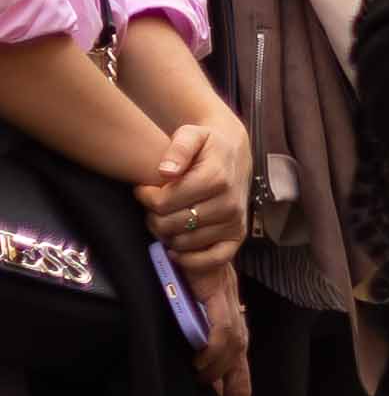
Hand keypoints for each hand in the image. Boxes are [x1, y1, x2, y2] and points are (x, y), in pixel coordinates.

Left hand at [138, 117, 250, 269]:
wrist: (233, 153)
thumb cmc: (206, 145)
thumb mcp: (191, 134)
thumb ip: (178, 148)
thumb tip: (166, 172)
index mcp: (215, 179)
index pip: (163, 202)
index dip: (145, 197)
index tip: (143, 189)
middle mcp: (229, 204)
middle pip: (171, 225)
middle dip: (153, 217)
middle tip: (153, 206)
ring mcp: (235, 222)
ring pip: (185, 242)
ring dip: (168, 235)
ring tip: (166, 219)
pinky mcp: (238, 235)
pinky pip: (214, 259)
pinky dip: (192, 261)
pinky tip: (176, 250)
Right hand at [193, 269, 251, 395]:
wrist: (190, 248)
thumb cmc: (185, 284)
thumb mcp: (188, 322)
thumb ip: (191, 346)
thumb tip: (186, 377)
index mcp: (231, 337)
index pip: (239, 378)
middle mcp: (236, 329)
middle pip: (242, 375)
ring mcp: (229, 313)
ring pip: (233, 354)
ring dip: (217, 373)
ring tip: (199, 383)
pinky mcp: (218, 298)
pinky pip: (223, 331)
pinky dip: (214, 349)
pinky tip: (199, 360)